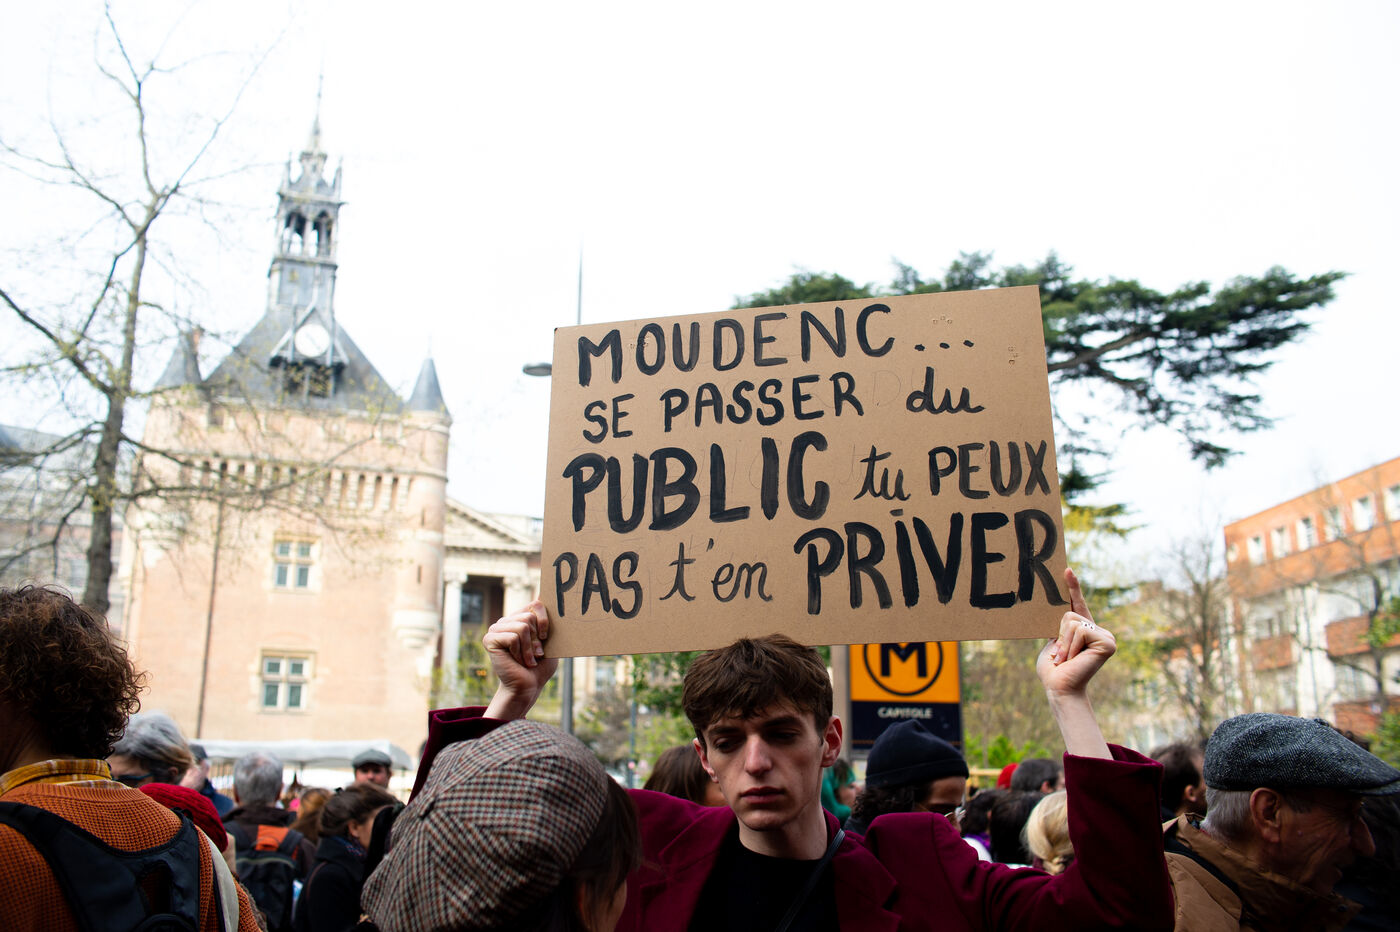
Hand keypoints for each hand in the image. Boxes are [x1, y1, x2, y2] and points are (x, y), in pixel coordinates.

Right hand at [483, 601, 557, 719]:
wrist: (528, 686)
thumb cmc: (540, 666)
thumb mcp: (549, 641)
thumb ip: (547, 622)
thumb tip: (543, 597)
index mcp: (520, 618)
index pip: (535, 603)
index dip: (544, 620)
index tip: (546, 637)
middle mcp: (507, 620)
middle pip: (530, 615)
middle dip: (537, 638)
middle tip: (536, 653)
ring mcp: (496, 628)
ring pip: (522, 626)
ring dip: (529, 648)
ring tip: (527, 659)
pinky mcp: (490, 639)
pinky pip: (513, 637)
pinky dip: (520, 652)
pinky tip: (517, 661)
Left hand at [1036, 568, 1115, 698]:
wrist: (1059, 687)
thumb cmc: (1053, 670)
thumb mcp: (1053, 642)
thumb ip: (1058, 627)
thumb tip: (1057, 609)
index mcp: (1083, 630)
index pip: (1077, 604)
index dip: (1072, 587)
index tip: (1066, 570)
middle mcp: (1098, 630)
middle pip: (1069, 613)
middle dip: (1059, 634)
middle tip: (1061, 655)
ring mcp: (1105, 636)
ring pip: (1073, 621)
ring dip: (1064, 642)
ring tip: (1067, 658)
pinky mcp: (1108, 642)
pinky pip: (1080, 630)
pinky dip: (1071, 645)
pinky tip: (1074, 659)